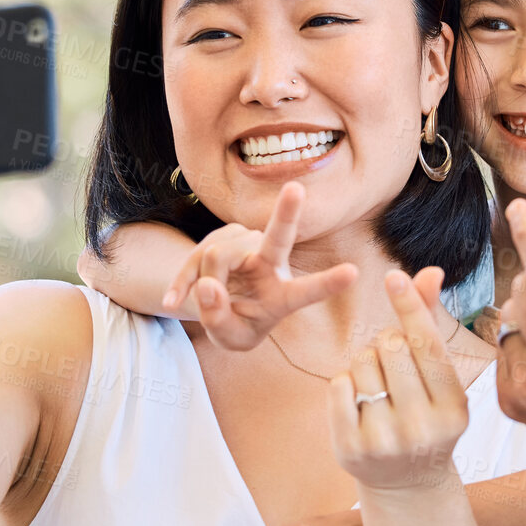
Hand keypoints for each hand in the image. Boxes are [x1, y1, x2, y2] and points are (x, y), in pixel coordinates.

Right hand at [162, 181, 357, 350]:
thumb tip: (208, 284)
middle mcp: (270, 263)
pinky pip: (195, 257)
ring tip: (207, 301)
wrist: (216, 305)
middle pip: (278, 236)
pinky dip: (181, 283)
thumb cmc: (235, 324)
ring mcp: (246, 245)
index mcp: (283, 295)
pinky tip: (172, 303)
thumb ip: (220, 318)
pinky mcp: (222, 236)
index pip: (307, 290)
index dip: (328, 283)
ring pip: (217, 258)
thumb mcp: (229, 337)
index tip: (354, 273)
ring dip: (203, 282)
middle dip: (287, 212)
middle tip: (296, 188)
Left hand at [328, 268, 468, 492]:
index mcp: (453, 408)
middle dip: (387, 342)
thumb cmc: (426, 416)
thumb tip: (430, 271)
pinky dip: (346, 383)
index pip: (427, 345)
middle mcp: (422, 427)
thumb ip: (431, 325)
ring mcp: (385, 441)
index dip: (409, 306)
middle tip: (393, 362)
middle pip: (390, 347)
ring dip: (366, 361)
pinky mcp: (350, 449)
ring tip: (379, 383)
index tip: (393, 275)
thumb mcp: (439, 380)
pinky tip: (359, 401)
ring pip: (361, 362)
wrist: (408, 483)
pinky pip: (339, 385)